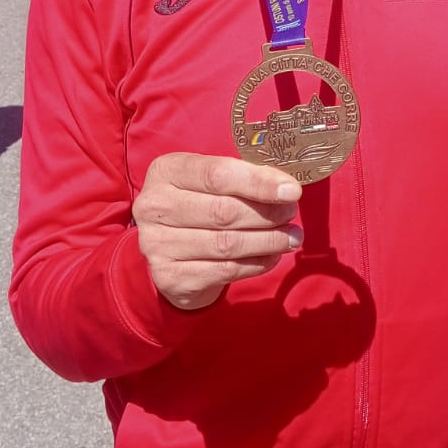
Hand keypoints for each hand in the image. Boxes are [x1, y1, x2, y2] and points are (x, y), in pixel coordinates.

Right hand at [132, 153, 303, 310]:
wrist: (169, 249)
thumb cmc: (199, 203)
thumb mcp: (211, 181)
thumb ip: (242, 178)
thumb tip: (287, 187)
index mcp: (166, 171)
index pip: (217, 174)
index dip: (258, 183)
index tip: (292, 191)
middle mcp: (155, 206)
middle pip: (224, 211)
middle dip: (267, 214)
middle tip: (291, 214)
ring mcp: (158, 244)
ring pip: (227, 244)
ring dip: (268, 241)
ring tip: (292, 237)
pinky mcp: (170, 276)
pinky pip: (225, 270)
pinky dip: (256, 263)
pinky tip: (273, 256)